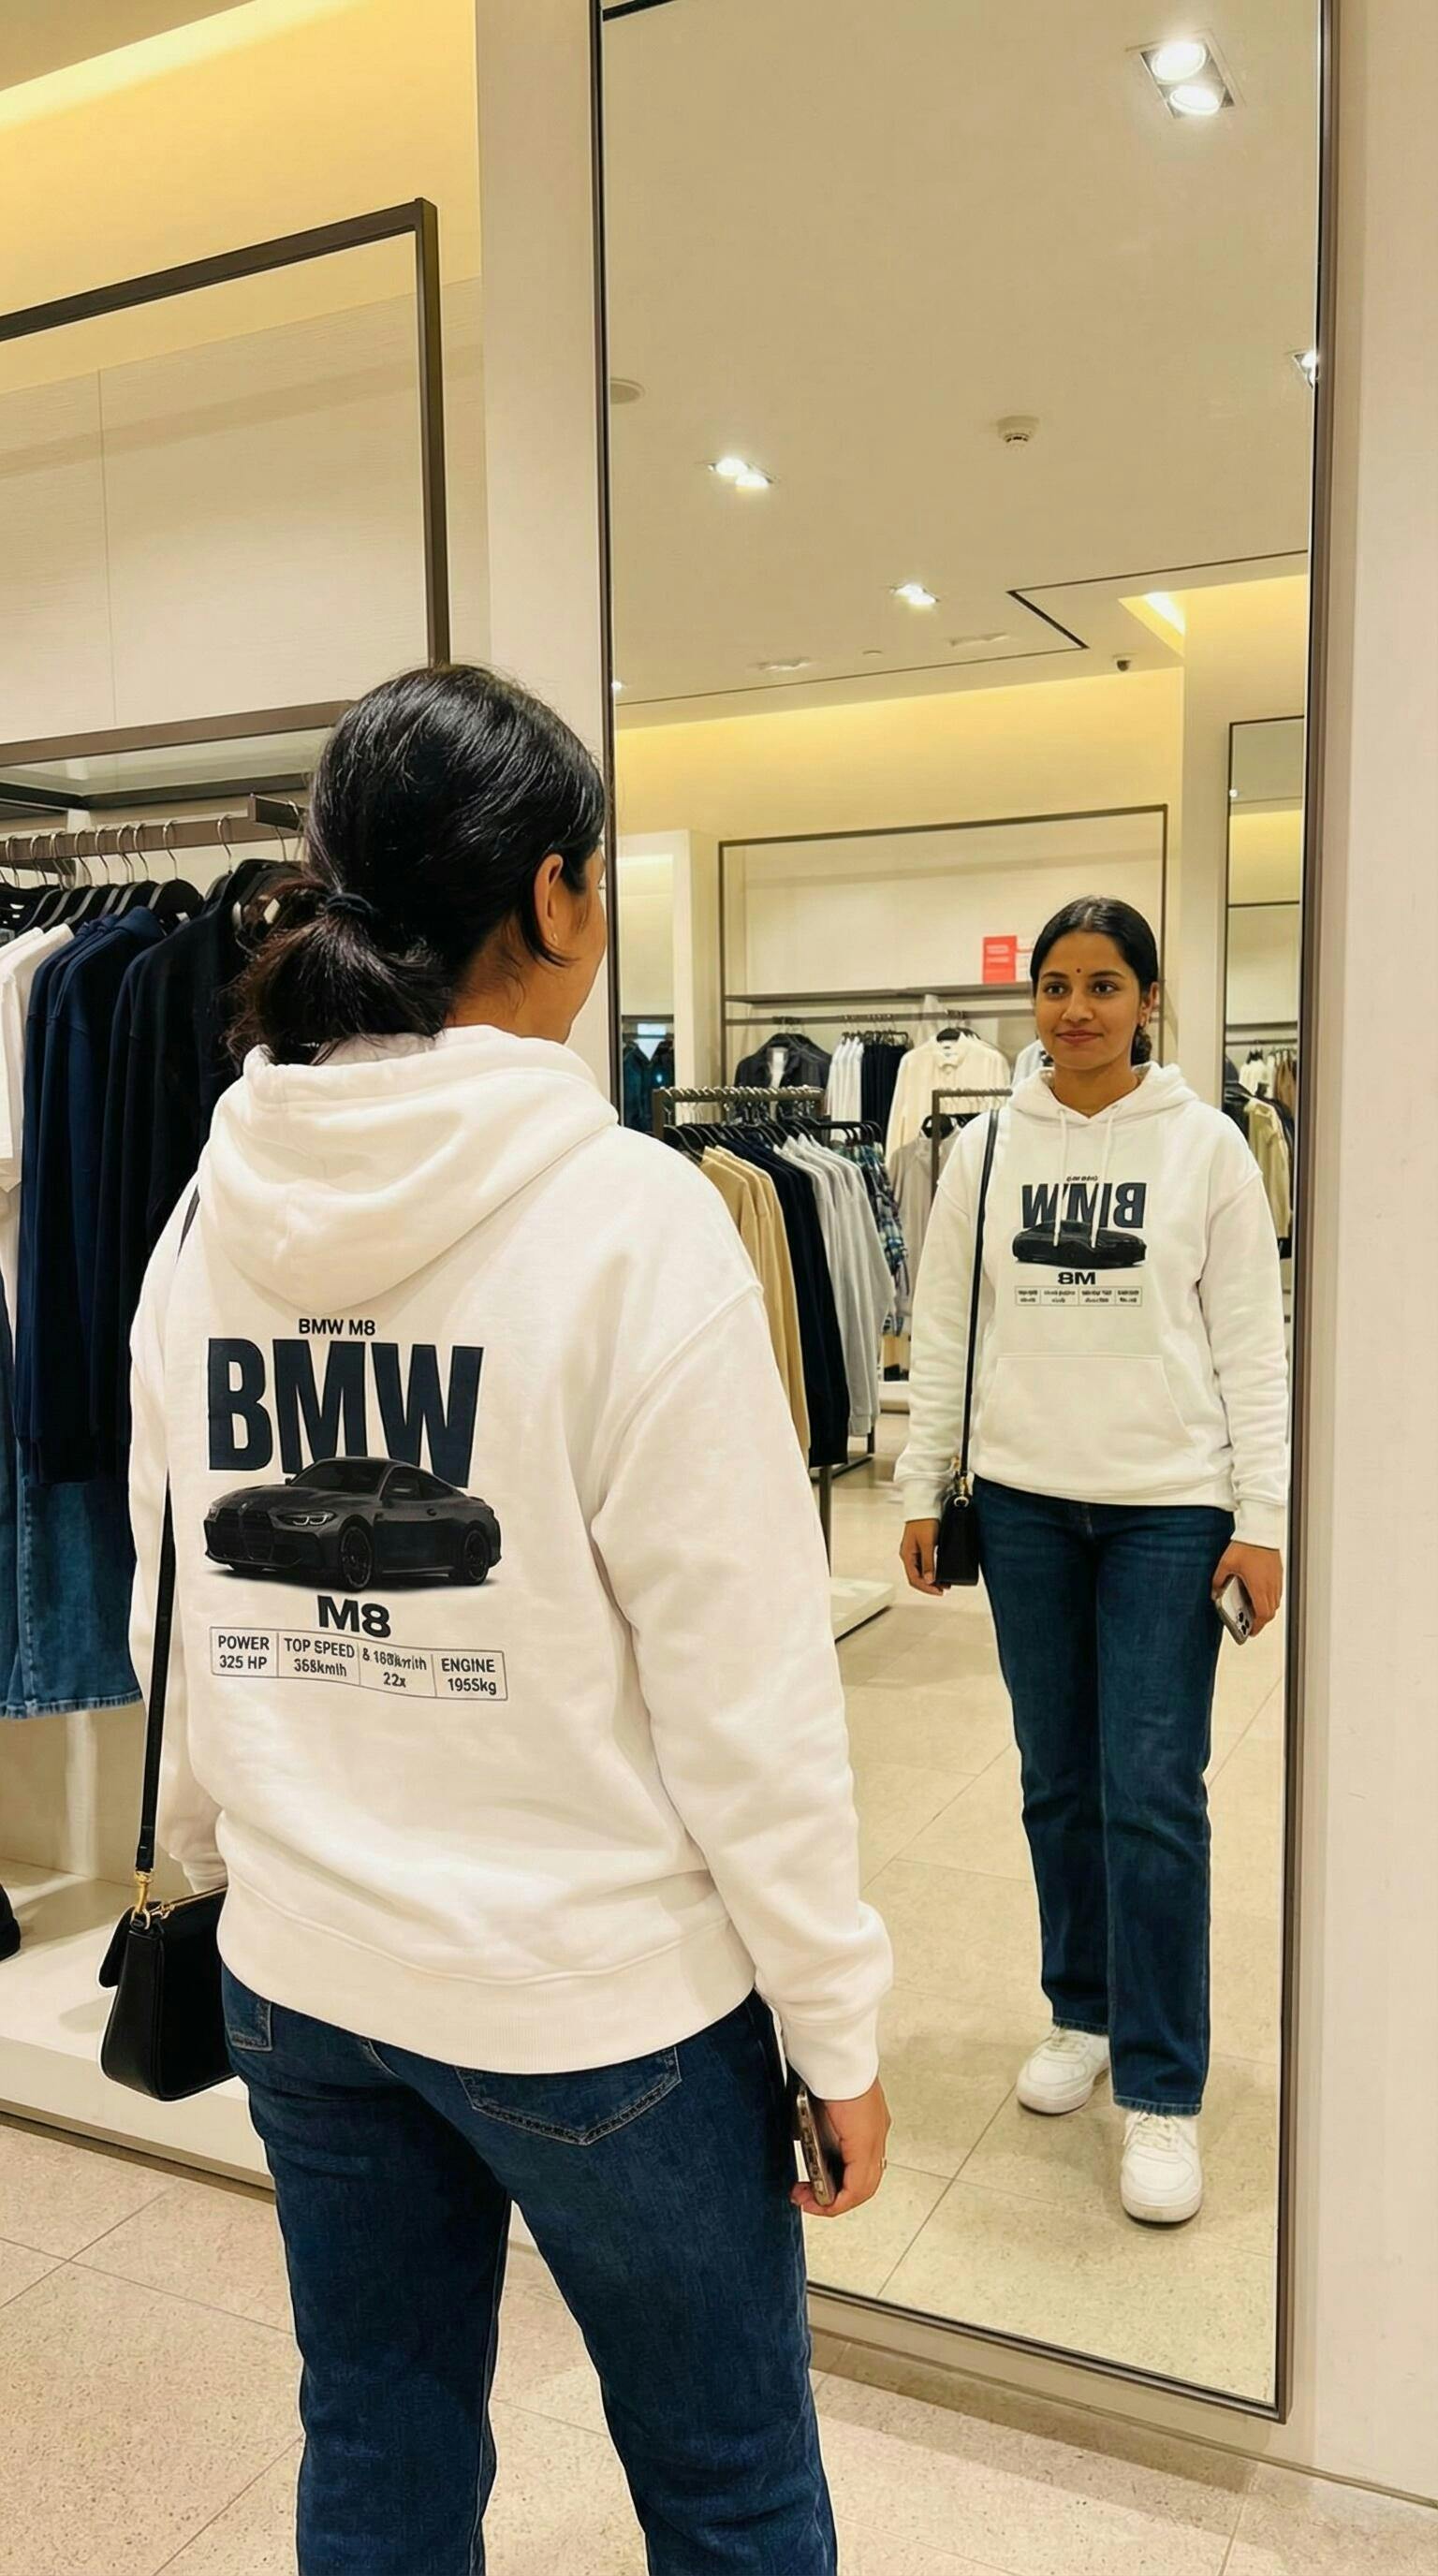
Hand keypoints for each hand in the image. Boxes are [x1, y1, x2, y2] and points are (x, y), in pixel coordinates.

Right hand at [792, 2077, 891, 2219]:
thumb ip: (816, 2122)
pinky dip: (839, 2200)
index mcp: (867, 2122)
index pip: (862, 2164)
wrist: (832, 2048)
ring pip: (863, 2187)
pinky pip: (858, 2185)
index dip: (841, 2184)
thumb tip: (802, 2137)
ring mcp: (873, 2138)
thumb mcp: (818, 2102)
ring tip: (809, 2202)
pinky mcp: (864, 2141)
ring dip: (834, 2202)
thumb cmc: (824, 2066)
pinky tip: (820, 2201)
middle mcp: (876, 2133)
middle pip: (865, 2182)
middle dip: (834, 2198)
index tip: (816, 2187)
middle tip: (808, 2199)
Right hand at [901, 1519, 944, 1597]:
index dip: (926, 1588)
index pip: (914, 1579)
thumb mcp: (928, 1543)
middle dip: (929, 1585)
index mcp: (906, 1555)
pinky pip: (925, 1563)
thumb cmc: (924, 1520)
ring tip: (944, 1583)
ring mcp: (914, 1551)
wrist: (925, 1504)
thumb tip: (929, 1580)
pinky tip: (940, 1571)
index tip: (939, 1592)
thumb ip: (928, 1562)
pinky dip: (932, 1570)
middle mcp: (908, 1555)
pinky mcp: (921, 1547)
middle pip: (917, 1577)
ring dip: (932, 1579)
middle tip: (943, 1589)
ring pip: (921, 1571)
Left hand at [1213, 1541, 1282, 1635]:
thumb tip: (1215, 1592)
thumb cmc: (1247, 1545)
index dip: (1257, 1626)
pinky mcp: (1278, 1573)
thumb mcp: (1225, 1564)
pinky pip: (1276, 1592)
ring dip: (1265, 1609)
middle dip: (1260, 1620)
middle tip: (1250, 1624)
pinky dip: (1268, 1598)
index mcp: (1258, 1587)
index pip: (1262, 1614)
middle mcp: (1270, 1585)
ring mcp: (1276, 1579)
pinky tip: (1257, 1593)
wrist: (1260, 1530)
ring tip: (1251, 1609)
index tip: (1250, 1631)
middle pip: (1270, 1612)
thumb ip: (1218, 1581)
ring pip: (1275, 1602)